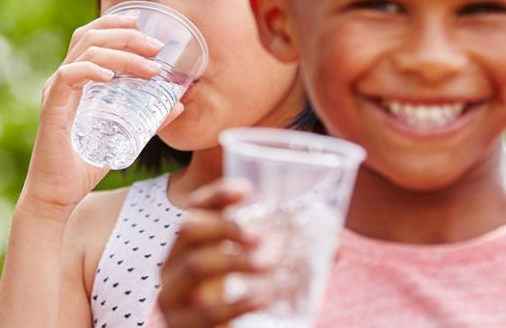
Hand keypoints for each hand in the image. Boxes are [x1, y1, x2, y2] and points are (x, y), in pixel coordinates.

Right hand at [19, 14, 180, 218]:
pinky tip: (111, 76)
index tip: (145, 24)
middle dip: (126, 34)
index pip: (90, 37)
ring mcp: (55, 92)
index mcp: (76, 80)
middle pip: (89, 36)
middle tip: (157, 46)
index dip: (115, 24)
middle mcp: (63, 80)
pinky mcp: (51, 108)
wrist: (57, 196)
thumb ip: (148, 118)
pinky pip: (68, 77)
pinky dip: (91, 70)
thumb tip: (179, 103)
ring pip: (85, 52)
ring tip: (149, 66)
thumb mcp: (125, 137)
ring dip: (121, 53)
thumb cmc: (83, 166)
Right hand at [157, 179, 270, 327]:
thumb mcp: (243, 273)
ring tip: (268, 264)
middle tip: (259, 235)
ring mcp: (173, 295)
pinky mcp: (182, 326)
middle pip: (187, 230)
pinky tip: (263, 298)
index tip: (246, 190)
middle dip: (224, 226)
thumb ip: (276, 255)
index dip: (216, 195)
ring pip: (194, 265)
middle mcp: (172, 266)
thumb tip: (333, 247)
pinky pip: (207, 312)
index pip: (194, 210)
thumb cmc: (230, 304)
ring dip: (234, 260)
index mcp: (188, 247)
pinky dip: (239, 303)